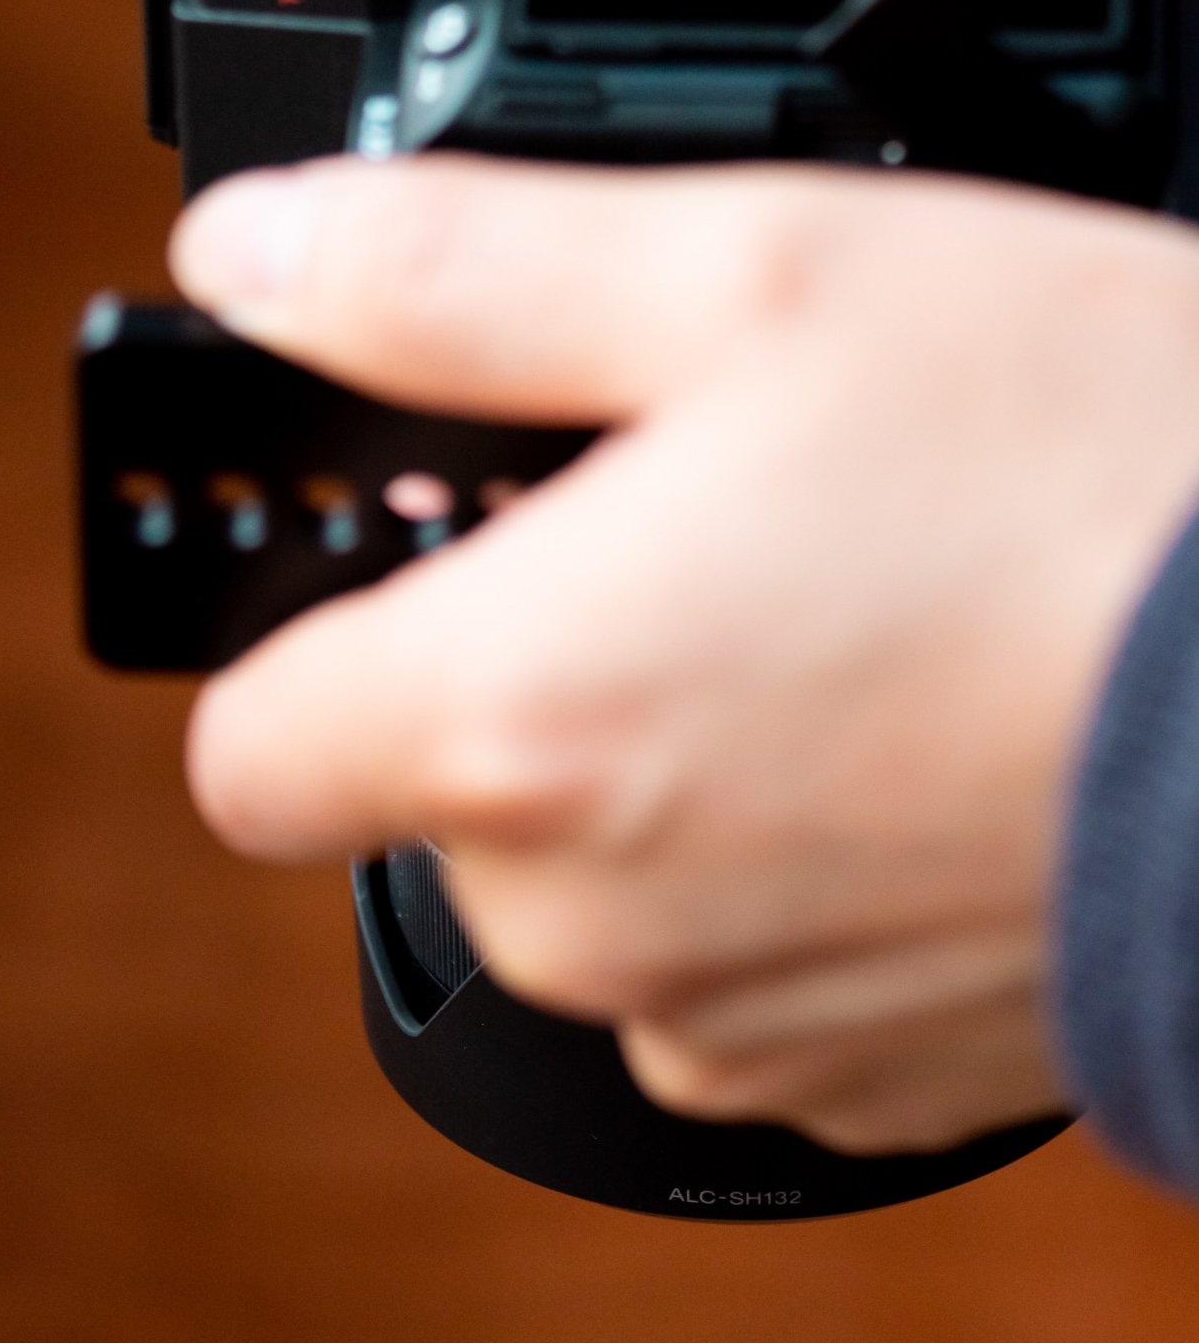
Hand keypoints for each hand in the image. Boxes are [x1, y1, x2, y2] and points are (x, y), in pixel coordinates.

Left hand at [171, 157, 1198, 1153]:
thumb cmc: (1093, 481)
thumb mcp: (754, 272)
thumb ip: (454, 275)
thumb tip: (256, 255)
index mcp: (516, 722)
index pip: (249, 751)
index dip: (322, 635)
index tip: (442, 554)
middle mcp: (597, 922)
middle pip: (453, 800)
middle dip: (545, 670)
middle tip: (735, 519)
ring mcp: (738, 1028)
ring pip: (614, 889)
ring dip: (693, 766)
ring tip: (873, 611)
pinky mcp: (871, 1087)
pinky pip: (757, 967)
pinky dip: (811, 865)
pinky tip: (939, 735)